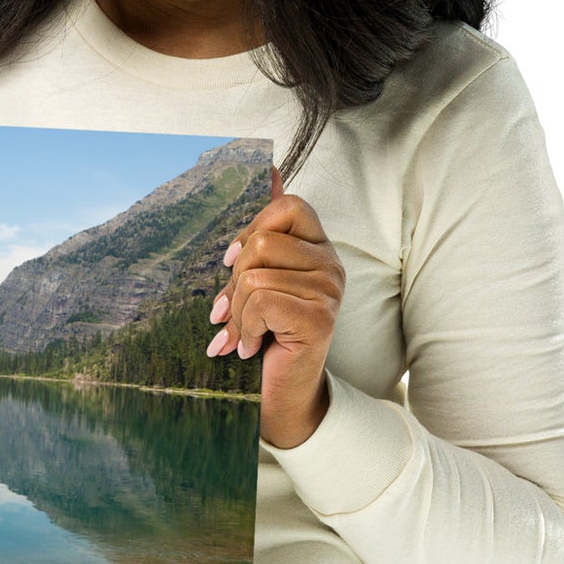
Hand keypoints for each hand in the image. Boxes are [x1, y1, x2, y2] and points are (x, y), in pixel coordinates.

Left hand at [205, 164, 343, 448]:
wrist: (280, 395)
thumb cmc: (266, 335)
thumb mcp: (258, 278)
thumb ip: (265, 229)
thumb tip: (270, 168)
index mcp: (317, 248)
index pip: (288, 205)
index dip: (252, 229)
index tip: (232, 263)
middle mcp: (331, 264)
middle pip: (264, 241)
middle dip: (234, 280)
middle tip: (232, 312)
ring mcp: (330, 290)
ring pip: (256, 274)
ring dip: (237, 311)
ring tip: (243, 334)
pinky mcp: (320, 317)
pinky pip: (262, 300)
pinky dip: (245, 328)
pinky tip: (251, 347)